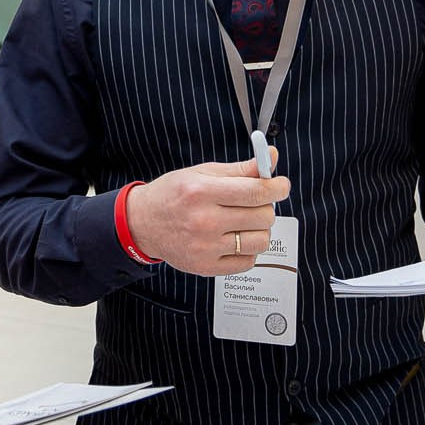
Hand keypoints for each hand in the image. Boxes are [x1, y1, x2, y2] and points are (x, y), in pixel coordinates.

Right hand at [126, 154, 288, 276]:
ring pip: (261, 241)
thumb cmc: (173, 195)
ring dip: (259, 230)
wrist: (143, 224)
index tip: (281, 186)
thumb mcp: (203, 173)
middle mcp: (204, 222)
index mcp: (202, 193)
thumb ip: (241, 169)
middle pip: (263, 217)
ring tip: (243, 222)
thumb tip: (271, 157)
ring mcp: (206, 248)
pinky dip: (247, 249)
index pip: (256, 192)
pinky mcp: (207, 267)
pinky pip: (248, 261)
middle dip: (264, 207)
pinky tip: (233, 239)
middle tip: (251, 203)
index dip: (277, 187)